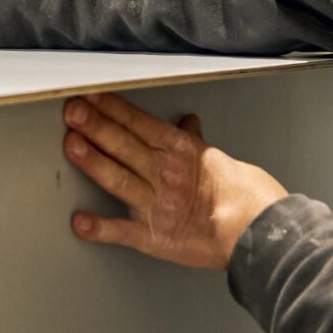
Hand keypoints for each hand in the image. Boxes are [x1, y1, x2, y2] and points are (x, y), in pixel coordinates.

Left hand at [61, 93, 288, 270]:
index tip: (89, 95)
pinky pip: (123, 232)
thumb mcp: (218, 159)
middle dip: (94, 126)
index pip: (139, 123)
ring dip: (93, 161)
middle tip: (71, 111)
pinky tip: (80, 222)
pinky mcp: (155, 237)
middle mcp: (165, 174)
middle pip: (124, 145)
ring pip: (119, 178)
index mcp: (180, 152)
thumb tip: (188, 123)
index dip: (111, 108)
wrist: (261, 231)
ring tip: (71, 144)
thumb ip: (194, 142)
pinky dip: (100, 229)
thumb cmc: (245, 196)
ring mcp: (158, 205)